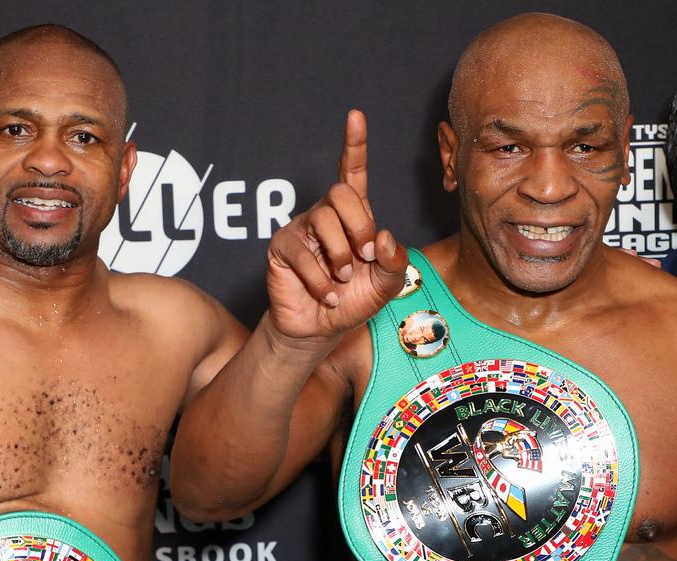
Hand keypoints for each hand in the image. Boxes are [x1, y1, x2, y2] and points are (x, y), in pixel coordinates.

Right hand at [265, 109, 408, 343]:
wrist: (321, 329)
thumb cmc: (353, 301)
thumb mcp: (387, 284)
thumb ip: (395, 261)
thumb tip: (382, 235)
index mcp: (353, 216)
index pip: (353, 172)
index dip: (354, 144)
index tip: (355, 116)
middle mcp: (326, 215)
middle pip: (341, 193)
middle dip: (359, 225)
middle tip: (365, 256)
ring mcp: (301, 229)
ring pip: (323, 220)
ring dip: (341, 255)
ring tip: (343, 279)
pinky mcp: (281, 248)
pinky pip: (301, 253)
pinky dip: (320, 280)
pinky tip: (327, 295)